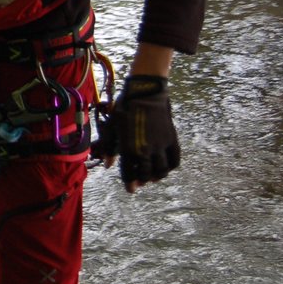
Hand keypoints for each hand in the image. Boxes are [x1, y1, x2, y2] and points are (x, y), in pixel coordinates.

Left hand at [91, 75, 179, 193]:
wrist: (145, 94)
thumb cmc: (125, 109)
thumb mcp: (112, 127)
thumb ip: (109, 147)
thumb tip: (108, 166)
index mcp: (128, 148)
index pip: (129, 174)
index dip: (130, 184)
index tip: (131, 189)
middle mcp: (145, 150)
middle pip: (146, 175)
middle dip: (142, 181)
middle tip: (140, 181)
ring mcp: (160, 146)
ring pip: (161, 171)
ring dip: (156, 176)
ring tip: (152, 176)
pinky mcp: (171, 140)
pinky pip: (174, 161)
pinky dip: (170, 167)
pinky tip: (164, 166)